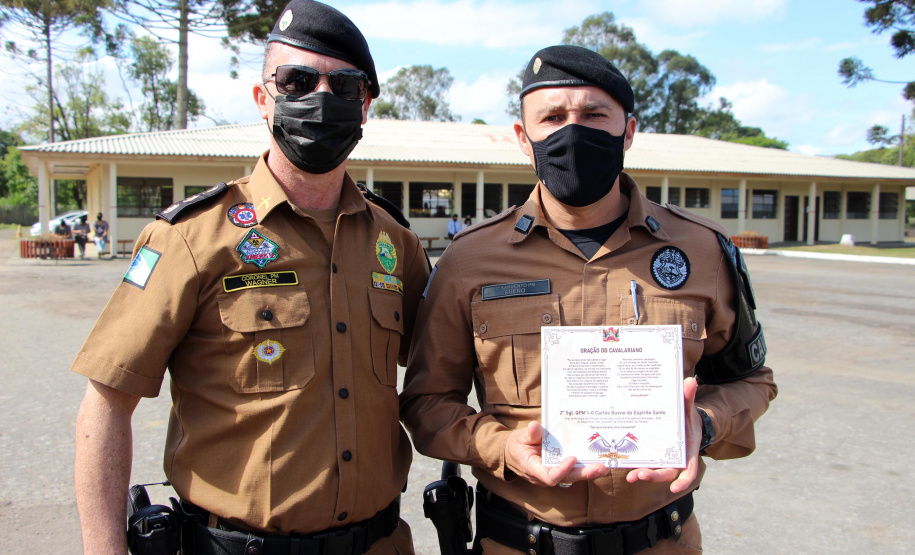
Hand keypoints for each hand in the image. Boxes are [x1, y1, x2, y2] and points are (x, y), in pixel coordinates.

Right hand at [505, 421, 608, 486]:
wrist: (514, 454)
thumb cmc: (517, 446)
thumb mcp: (520, 438)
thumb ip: (530, 434)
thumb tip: (535, 427)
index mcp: (533, 469)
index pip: (550, 476)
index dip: (562, 470)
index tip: (572, 459)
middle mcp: (545, 475)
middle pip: (567, 478)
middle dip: (584, 473)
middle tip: (601, 467)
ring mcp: (554, 474)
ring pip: (572, 476)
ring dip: (588, 471)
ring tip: (604, 465)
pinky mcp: (560, 470)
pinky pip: (573, 471)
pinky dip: (585, 466)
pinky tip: (597, 460)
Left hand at [625, 377, 700, 493]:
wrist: (682, 422)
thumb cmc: (687, 418)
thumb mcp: (688, 408)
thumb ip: (688, 397)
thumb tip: (690, 381)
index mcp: (688, 452)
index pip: (688, 471)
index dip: (683, 481)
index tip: (675, 489)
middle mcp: (676, 459)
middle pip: (667, 474)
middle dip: (654, 477)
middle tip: (640, 475)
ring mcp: (663, 459)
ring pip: (654, 472)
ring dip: (643, 474)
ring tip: (630, 475)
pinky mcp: (652, 456)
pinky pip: (645, 463)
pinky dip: (636, 466)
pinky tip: (623, 465)